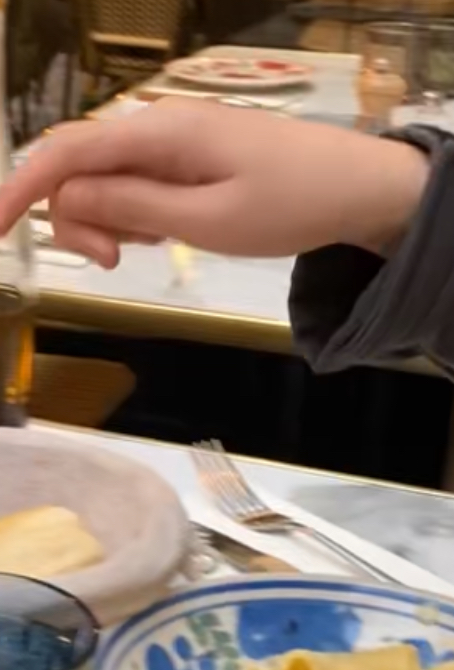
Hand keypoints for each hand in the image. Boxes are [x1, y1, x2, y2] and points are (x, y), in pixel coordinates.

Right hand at [0, 99, 427, 266]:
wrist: (357, 187)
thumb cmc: (289, 205)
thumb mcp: (206, 219)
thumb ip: (132, 206)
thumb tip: (67, 198)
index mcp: (156, 134)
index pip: (64, 153)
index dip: (19, 190)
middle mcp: (156, 126)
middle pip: (78, 166)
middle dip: (77, 217)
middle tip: (114, 263)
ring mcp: (172, 139)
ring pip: (106, 178)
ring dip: (112, 220)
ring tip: (159, 246)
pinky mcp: (188, 155)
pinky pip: (138, 182)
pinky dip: (138, 214)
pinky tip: (170, 232)